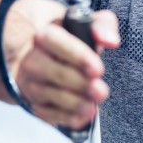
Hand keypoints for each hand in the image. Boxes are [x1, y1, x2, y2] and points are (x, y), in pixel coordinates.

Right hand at [4, 0, 118, 129]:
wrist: (46, 54)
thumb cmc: (72, 39)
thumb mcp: (89, 25)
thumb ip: (103, 26)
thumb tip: (111, 40)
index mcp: (45, 36)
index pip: (57, 43)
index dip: (78, 57)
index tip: (98, 69)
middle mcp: (33, 59)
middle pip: (54, 73)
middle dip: (79, 84)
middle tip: (101, 91)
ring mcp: (31, 82)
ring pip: (49, 95)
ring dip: (73, 104)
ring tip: (92, 106)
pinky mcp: (34, 102)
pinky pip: (46, 113)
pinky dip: (64, 117)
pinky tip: (82, 116)